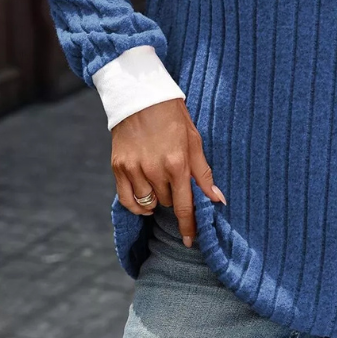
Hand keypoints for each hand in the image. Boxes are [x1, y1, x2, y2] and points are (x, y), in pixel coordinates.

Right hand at [110, 98, 225, 247]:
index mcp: (177, 162)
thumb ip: (204, 173)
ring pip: (148, 202)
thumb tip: (218, 200)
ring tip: (161, 181)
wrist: (141, 96)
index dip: (189, 226)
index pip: (184, 205)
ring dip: (157, 197)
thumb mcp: (194, 141)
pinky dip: (137, 205)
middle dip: (174, 196)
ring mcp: (133, 168)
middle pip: (167, 202)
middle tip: (175, 178)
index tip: (191, 241)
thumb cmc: (173, 117)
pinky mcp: (118, 166)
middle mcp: (154, 169)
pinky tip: (145, 200)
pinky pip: (127, 199)